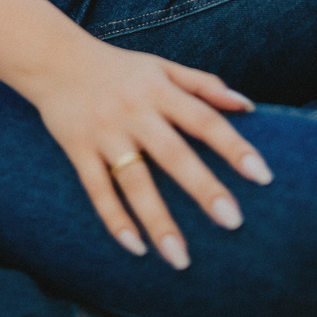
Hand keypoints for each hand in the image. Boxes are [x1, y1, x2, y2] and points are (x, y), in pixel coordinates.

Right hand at [34, 36, 271, 264]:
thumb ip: (203, 85)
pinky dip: (114, 219)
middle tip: (233, 222)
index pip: (204, 119)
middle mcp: (134, 112)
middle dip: (203, 187)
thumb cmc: (119, 68)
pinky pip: (97, 189)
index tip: (263, 175)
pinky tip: (136, 248)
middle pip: (173, 154)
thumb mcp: (161, 67)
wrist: (53, 58)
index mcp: (159, 90)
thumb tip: (247, 106)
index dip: (234, 146)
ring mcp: (104, 132)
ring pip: (134, 181)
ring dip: (158, 221)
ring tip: (181, 259)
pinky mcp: (78, 149)